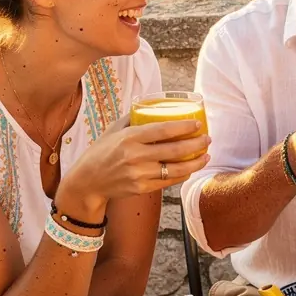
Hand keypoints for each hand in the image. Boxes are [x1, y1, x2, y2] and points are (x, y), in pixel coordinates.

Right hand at [61, 116, 210, 209]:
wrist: (87, 181)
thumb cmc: (101, 151)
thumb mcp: (113, 130)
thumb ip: (133, 119)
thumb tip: (154, 107)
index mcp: (129, 137)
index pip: (163, 130)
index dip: (183, 127)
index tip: (197, 124)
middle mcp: (135, 156)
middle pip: (174, 150)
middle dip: (196, 144)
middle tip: (208, 139)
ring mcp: (139, 174)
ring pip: (176, 169)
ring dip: (195, 162)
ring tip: (206, 155)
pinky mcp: (141, 188)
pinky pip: (168, 181)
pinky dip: (183, 175)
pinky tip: (191, 168)